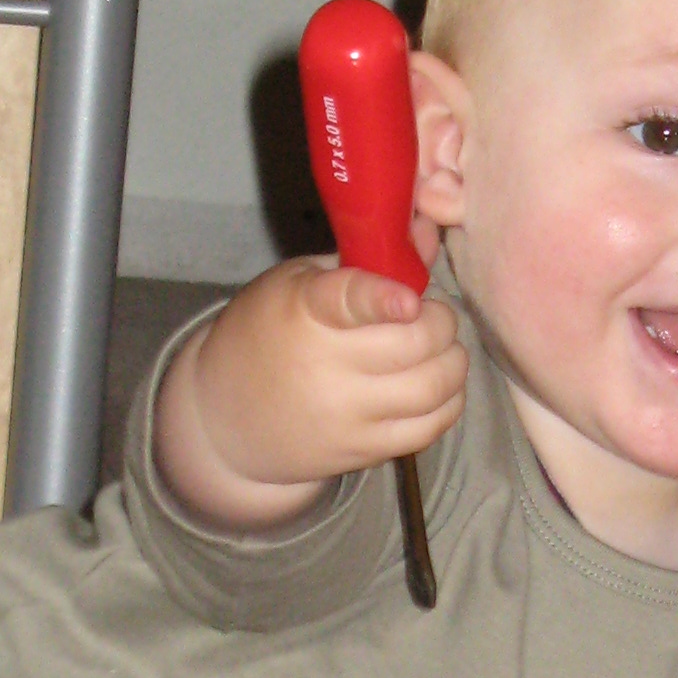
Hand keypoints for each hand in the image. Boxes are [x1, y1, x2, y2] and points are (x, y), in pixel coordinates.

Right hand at [155, 258, 465, 530]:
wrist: (225, 419)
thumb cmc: (268, 333)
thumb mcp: (300, 282)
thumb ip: (366, 258)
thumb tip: (429, 228)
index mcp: (305, 311)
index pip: (349, 302)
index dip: (384, 299)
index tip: (410, 299)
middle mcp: (326, 367)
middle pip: (416, 344)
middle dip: (441, 321)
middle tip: (433, 315)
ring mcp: (347, 415)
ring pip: (433, 387)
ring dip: (452, 360)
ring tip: (440, 348)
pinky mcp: (363, 450)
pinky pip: (430, 427)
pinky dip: (450, 401)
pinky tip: (438, 383)